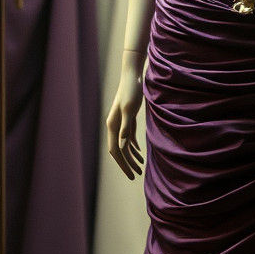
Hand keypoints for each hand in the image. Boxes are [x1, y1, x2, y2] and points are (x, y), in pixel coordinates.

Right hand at [107, 65, 145, 179]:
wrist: (132, 76)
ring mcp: (120, 123)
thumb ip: (126, 127)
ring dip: (132, 158)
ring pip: (124, 146)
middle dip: (127, 164)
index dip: (123, 165)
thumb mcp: (130, 109)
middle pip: (119, 151)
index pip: (116, 151)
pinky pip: (129, 138)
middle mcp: (114, 126)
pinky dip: (134, 147)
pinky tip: (140, 154)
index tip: (131, 176)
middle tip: (136, 177)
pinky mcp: (127, 119)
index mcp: (112, 125)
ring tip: (141, 169)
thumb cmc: (131, 91)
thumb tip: (123, 146)